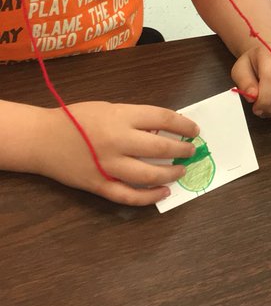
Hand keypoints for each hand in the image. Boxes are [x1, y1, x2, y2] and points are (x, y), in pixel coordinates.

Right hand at [36, 103, 198, 205]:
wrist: (41, 139)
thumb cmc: (76, 119)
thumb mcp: (109, 108)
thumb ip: (134, 119)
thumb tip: (164, 132)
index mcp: (120, 116)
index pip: (164, 119)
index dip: (184, 125)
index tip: (194, 130)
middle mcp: (117, 141)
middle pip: (161, 148)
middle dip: (182, 150)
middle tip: (191, 151)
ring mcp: (108, 166)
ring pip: (149, 175)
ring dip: (171, 174)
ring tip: (180, 171)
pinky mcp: (99, 185)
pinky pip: (128, 196)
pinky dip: (149, 197)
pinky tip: (163, 193)